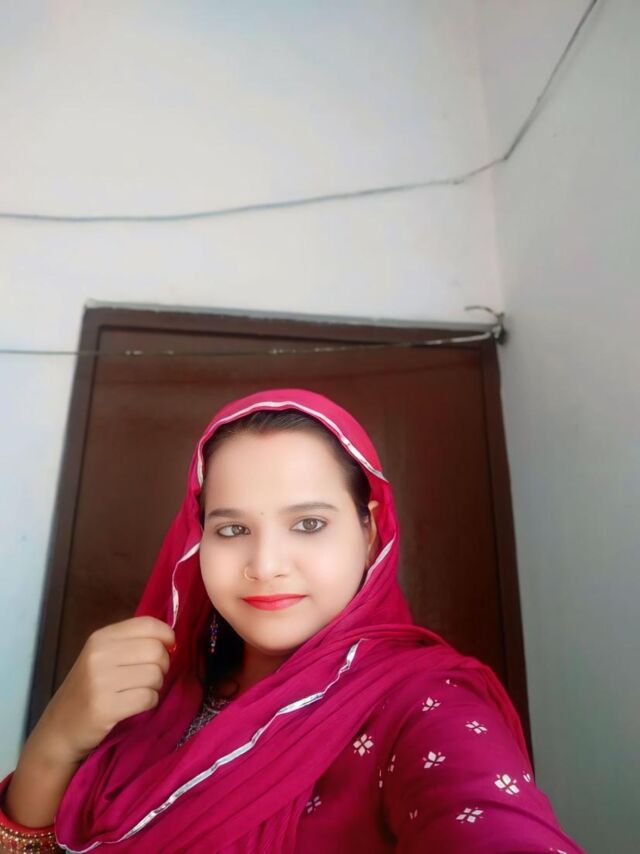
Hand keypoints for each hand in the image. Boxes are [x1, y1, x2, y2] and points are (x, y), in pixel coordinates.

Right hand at [34, 616, 174, 764]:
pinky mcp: (106, 707)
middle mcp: (100, 654)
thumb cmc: (89, 689)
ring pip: (155, 675)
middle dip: (163, 666)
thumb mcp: (104, 656)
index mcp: (101, 637)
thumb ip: (133, 643)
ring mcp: (101, 681)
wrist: (60, 727)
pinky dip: (149, 702)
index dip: (166, 635)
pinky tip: (135, 705)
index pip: (148, 624)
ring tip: (139, 691)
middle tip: (151, 677)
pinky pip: (148, 698)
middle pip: (156, 650)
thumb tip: (172, 639)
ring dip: (155, 686)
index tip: (167, 648)